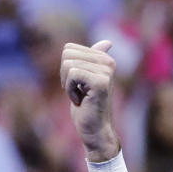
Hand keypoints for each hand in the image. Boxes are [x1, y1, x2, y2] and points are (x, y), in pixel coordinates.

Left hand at [60, 40, 119, 161]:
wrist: (94, 129)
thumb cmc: (87, 107)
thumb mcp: (84, 80)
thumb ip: (90, 61)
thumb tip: (108, 42)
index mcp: (104, 58)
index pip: (69, 49)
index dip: (65, 69)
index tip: (76, 84)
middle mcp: (108, 61)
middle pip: (67, 54)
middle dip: (64, 75)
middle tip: (76, 91)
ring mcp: (106, 71)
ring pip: (68, 64)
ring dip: (67, 84)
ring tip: (80, 96)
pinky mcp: (101, 81)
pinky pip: (72, 74)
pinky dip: (70, 90)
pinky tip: (80, 100)